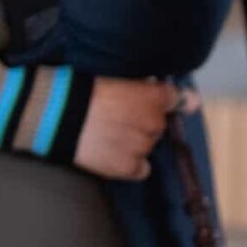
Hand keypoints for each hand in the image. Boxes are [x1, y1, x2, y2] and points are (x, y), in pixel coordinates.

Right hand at [73, 78, 195, 180]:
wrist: (59, 116)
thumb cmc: (82, 90)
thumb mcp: (114, 77)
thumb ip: (145, 86)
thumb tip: (187, 98)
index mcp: (153, 96)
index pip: (173, 98)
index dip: (159, 100)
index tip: (146, 101)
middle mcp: (154, 122)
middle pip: (158, 125)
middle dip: (142, 122)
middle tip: (116, 118)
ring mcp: (143, 146)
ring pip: (147, 146)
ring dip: (134, 142)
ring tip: (107, 135)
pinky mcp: (129, 166)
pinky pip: (141, 169)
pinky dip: (130, 163)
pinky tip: (112, 153)